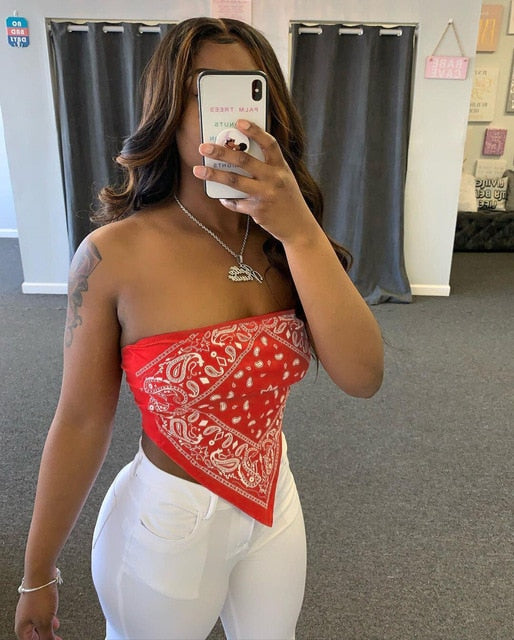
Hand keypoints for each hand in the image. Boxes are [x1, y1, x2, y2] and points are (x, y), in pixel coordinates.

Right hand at [15, 589, 61, 639]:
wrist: (40, 575)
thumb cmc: (39, 596)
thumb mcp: (45, 622)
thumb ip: (46, 635)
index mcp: (22, 628)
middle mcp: (23, 618)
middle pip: (33, 634)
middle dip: (44, 636)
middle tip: (55, 638)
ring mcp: (29, 608)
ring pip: (37, 622)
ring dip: (47, 627)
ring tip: (55, 629)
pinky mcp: (35, 599)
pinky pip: (41, 612)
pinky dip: (48, 617)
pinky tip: (54, 616)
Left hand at [193, 119, 317, 244]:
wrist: (298, 226)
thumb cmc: (287, 198)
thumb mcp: (283, 178)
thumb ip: (266, 166)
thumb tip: (238, 154)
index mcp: (281, 167)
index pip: (269, 144)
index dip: (255, 131)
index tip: (239, 122)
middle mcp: (274, 179)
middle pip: (244, 161)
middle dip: (221, 152)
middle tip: (203, 147)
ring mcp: (265, 195)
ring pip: (234, 181)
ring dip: (214, 175)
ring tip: (198, 170)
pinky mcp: (257, 210)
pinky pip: (236, 202)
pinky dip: (227, 199)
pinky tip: (222, 196)